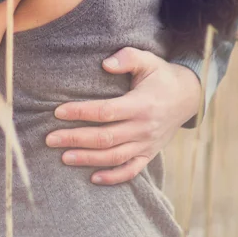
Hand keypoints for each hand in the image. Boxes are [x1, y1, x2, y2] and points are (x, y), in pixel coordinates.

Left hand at [46, 47, 200, 184]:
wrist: (188, 97)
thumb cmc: (160, 76)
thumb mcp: (147, 60)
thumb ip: (127, 58)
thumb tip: (105, 64)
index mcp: (141, 105)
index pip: (106, 111)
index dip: (81, 112)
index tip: (58, 112)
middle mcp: (144, 128)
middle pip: (105, 138)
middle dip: (75, 139)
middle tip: (49, 139)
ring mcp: (147, 144)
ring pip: (114, 156)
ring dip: (88, 159)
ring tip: (63, 157)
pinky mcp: (149, 153)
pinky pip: (132, 170)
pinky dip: (113, 177)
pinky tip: (93, 178)